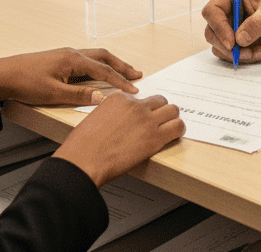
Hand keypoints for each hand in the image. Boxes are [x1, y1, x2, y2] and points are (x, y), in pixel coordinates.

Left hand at [0, 47, 142, 104]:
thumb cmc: (26, 82)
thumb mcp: (54, 93)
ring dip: (111, 64)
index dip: (120, 81)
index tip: (134, 89)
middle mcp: (73, 53)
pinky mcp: (61, 60)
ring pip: (96, 57)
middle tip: (137, 74)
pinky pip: (86, 61)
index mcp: (73, 59)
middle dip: (122, 66)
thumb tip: (102, 98)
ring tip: (123, 73)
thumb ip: (79, 96)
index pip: (103, 70)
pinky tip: (99, 75)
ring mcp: (67, 55)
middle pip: (104, 57)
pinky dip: (98, 66)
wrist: (4, 74)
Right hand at [52, 91, 183, 186]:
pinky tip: (174, 136)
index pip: (142, 98)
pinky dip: (178, 131)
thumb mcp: (96, 118)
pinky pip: (177, 127)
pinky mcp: (154, 137)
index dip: (144, 111)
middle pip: (160, 100)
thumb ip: (113, 114)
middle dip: (161, 111)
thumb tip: (123, 122)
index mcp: (119, 98)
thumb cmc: (82, 146)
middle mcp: (135, 105)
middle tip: (159, 122)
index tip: (142, 120)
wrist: (82, 161)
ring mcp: (146, 119)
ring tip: (169, 129)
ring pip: (173, 110)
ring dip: (172, 119)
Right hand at [202, 0, 260, 63]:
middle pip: (212, 33)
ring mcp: (228, 28)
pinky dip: (247, 57)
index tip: (233, 43)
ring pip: (221, 47)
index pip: (212, 12)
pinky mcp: (235, 41)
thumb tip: (239, 40)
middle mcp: (225, 12)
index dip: (219, 28)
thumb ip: (257, 23)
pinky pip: (231, 54)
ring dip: (240, 55)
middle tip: (249, 53)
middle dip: (229, 48)